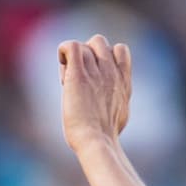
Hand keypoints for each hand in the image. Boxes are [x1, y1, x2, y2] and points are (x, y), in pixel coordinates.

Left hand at [58, 35, 131, 153]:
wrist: (97, 143)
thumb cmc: (105, 139)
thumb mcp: (120, 115)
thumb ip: (117, 100)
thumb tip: (112, 105)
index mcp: (122, 80)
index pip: (119, 50)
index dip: (104, 58)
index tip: (94, 79)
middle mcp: (111, 72)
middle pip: (99, 42)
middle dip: (87, 56)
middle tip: (79, 80)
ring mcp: (96, 72)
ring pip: (85, 45)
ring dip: (74, 60)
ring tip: (69, 82)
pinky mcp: (79, 76)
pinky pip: (71, 46)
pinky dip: (63, 52)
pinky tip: (63, 73)